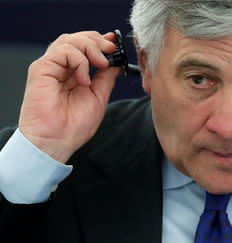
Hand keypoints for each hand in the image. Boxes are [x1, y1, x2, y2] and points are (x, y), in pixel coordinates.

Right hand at [19, 31, 120, 162]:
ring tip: (101, 64)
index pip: (84, 47)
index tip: (115, 43)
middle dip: (97, 40)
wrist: (57, 142)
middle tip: (111, 49)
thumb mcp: (98, 98)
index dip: (100, 41)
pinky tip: (84, 79)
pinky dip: (79, 60)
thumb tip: (116, 63)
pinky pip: (62, 51)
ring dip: (90, 47)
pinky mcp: (41, 69)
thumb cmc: (74, 126)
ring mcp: (50, 67)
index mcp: (73, 73)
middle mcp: (60, 68)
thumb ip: (105, 79)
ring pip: (69, 40)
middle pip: (77, 39)